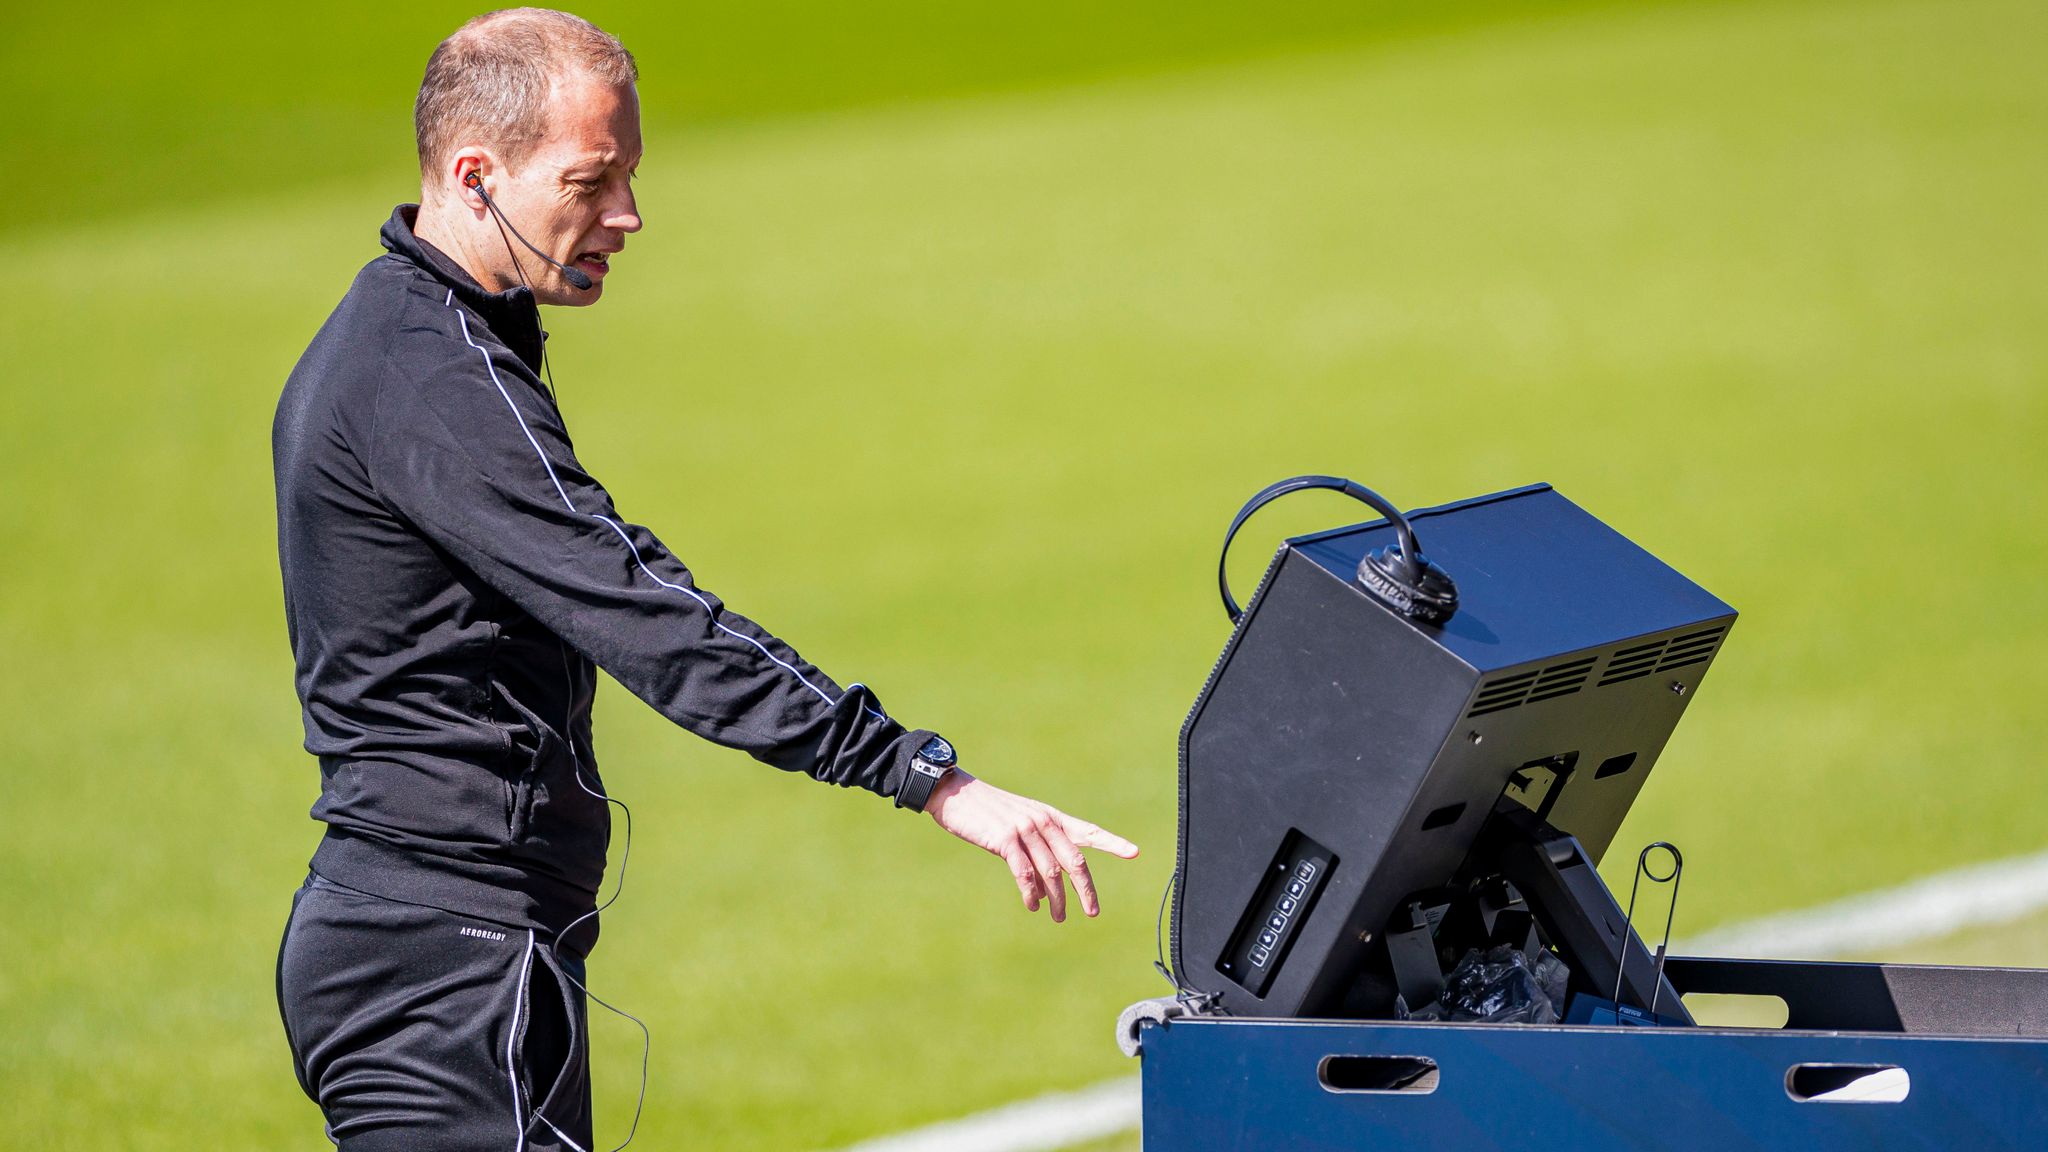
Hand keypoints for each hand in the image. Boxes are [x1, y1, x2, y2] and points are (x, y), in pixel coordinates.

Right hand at [924, 770, 1139, 922]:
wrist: (955, 794)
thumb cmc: (987, 814)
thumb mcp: (1018, 830)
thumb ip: (1035, 857)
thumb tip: (1044, 893)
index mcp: (1050, 817)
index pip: (1088, 831)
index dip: (1112, 842)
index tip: (1134, 852)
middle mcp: (1043, 821)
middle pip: (1074, 860)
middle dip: (1085, 889)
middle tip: (1092, 912)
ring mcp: (1025, 829)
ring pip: (1051, 871)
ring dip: (1057, 899)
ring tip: (1058, 917)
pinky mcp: (1005, 838)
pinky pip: (1025, 872)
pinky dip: (1030, 892)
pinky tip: (1032, 905)